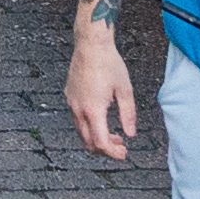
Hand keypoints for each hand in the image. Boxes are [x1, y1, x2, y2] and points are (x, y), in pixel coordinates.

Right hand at [65, 25, 138, 161]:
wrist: (91, 44)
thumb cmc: (108, 63)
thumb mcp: (125, 90)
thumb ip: (128, 115)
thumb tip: (130, 134)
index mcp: (93, 109)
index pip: (101, 142)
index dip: (113, 153)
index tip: (124, 154)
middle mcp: (78, 109)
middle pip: (88, 142)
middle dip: (105, 149)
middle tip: (121, 147)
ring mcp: (71, 103)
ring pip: (81, 133)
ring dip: (97, 138)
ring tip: (114, 134)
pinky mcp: (69, 97)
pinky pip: (77, 120)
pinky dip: (89, 127)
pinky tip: (102, 119)